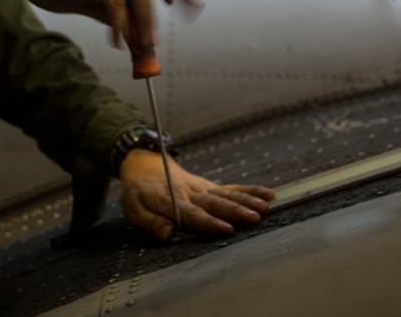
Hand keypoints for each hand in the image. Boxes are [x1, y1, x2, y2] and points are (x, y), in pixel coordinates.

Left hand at [119, 148, 273, 240]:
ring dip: (246, 200)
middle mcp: (189, 192)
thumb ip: (150, 222)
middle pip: (214, 203)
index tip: (226, 229)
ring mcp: (201, 188)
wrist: (145, 167)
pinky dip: (249, 190)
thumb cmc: (138, 193)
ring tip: (264, 207)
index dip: (209, 222)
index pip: (191, 213)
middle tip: (254, 217)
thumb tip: (168, 233)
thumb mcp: (133, 208)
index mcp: (170, 200)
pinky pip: (231, 188)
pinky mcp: (209, 187)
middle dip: (235, 210)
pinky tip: (267, 193)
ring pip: (226, 194)